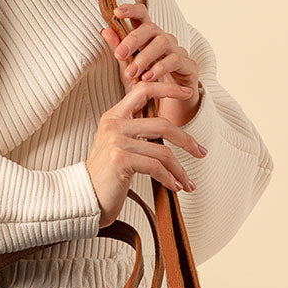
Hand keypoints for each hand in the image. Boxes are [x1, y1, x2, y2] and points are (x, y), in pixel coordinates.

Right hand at [84, 76, 207, 229]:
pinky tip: (175, 187)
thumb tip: (166, 128)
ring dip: (180, 169)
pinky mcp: (120, 159)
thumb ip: (135, 132)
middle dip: (187, 140)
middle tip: (201, 152)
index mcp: (113, 116)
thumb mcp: (118, 146)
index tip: (187, 93)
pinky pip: (156, 167)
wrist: (85, 199)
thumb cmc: (106, 176)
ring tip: (187, 182)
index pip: (143, 90)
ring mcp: (116, 141)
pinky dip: (169, 179)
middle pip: (162, 124)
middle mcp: (113, 124)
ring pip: (163, 151)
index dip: (167, 88)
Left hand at [99, 2, 201, 128]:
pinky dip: (160, 68)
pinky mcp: (189, 65)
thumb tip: (105, 30)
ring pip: (162, 43)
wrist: (171, 108)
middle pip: (151, 28)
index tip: (116, 12)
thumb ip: (119, 50)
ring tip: (133, 73)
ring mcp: (178, 51)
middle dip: (133, 40)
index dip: (130, 10)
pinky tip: (148, 78)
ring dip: (145, 57)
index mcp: (148, 37)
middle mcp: (164, 39)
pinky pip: (175, 60)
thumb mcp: (128, 68)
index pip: (142, 16)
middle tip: (120, 54)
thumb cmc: (149, 84)